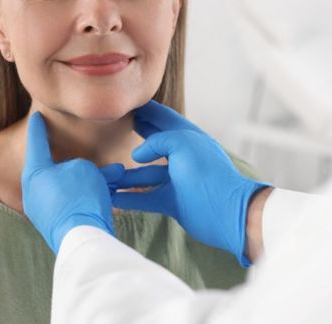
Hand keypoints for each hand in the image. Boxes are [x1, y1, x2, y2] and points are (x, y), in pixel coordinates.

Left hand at [21, 112, 123, 253]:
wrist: (83, 237)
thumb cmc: (79, 197)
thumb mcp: (83, 168)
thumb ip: (82, 165)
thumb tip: (86, 175)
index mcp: (34, 173)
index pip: (36, 142)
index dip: (38, 127)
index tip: (35, 116)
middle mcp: (35, 192)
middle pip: (58, 169)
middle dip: (83, 163)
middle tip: (95, 154)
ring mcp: (45, 211)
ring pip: (71, 187)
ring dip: (92, 180)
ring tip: (117, 176)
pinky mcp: (58, 225)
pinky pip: (74, 203)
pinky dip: (90, 196)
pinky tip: (110, 193)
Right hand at [112, 100, 271, 266]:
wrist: (227, 213)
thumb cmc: (208, 174)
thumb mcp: (183, 144)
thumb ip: (157, 141)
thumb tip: (136, 156)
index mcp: (188, 138)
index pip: (163, 118)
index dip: (145, 109)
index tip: (125, 102)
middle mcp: (181, 157)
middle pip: (152, 143)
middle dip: (134, 135)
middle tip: (113, 125)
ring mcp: (177, 180)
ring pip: (144, 174)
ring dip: (125, 175)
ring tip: (104, 172)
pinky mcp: (173, 201)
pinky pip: (145, 197)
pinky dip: (129, 198)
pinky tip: (112, 196)